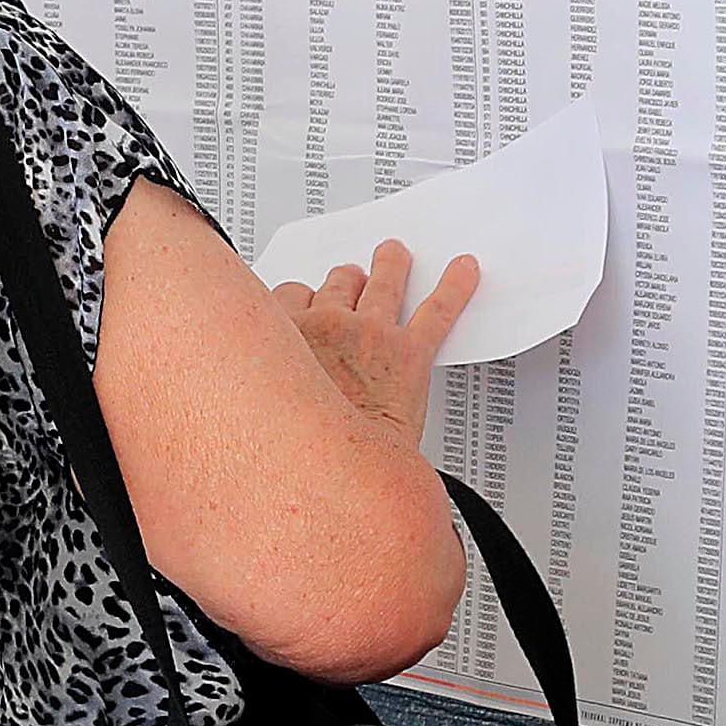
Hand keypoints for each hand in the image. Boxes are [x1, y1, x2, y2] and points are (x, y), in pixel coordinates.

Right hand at [271, 239, 478, 443]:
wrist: (335, 469)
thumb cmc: (297, 446)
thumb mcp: (260, 406)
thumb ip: (265, 383)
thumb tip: (262, 393)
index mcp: (285, 335)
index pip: (289, 295)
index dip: (301, 299)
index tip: (304, 303)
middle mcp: (328, 324)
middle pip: (337, 284)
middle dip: (345, 280)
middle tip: (350, 278)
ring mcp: (372, 334)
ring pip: (382, 283)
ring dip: (391, 266)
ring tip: (395, 256)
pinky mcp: (411, 352)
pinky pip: (439, 311)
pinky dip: (457, 287)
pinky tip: (465, 271)